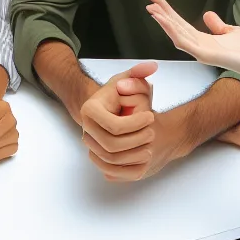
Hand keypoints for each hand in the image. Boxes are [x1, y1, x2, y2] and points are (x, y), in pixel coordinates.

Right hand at [79, 61, 156, 181]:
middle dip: (136, 139)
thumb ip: (139, 72)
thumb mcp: (127, 79)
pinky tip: (143, 158)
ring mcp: (91, 147)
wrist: (107, 111)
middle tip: (152, 131)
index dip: (136, 124)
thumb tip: (152, 67)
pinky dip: (128, 169)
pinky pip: (112, 172)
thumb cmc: (118, 94)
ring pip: (112, 160)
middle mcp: (86, 130)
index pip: (114, 125)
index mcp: (89, 111)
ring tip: (150, 143)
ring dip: (134, 154)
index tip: (151, 116)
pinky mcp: (98, 160)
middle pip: (112, 145)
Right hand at [146, 0, 239, 87]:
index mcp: (204, 41)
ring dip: (164, 21)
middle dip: (162, 13)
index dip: (169, 12)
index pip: (181, 24)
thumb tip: (206, 14)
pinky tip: (165, 20)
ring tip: (152, 8)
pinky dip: (173, 31)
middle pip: (175, 28)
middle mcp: (199, 47)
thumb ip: (217, 25)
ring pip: (176, 35)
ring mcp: (201, 52)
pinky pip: (185, 42)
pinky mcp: (206, 55)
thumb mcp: (231, 31)